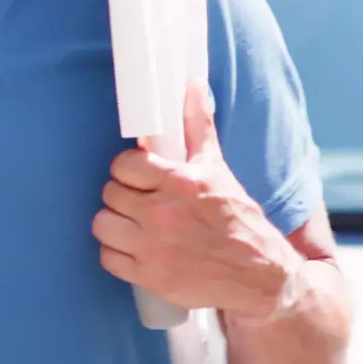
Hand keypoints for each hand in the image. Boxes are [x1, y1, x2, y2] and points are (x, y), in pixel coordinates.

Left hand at [91, 81, 302, 320]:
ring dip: (115, 224)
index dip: (128, 169)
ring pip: (102, 224)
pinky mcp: (150, 278)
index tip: (138, 176)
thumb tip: (191, 85)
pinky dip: (117, 254)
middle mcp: (163, 215)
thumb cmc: (238, 219)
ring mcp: (154, 248)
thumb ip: (197, 126)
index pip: (123, 165)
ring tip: (133, 224)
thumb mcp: (218, 169)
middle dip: (123, 196)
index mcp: (181, 183)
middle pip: (110, 193)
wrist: (260, 277)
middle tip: (139, 201)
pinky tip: (135, 248)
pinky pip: (108, 258)